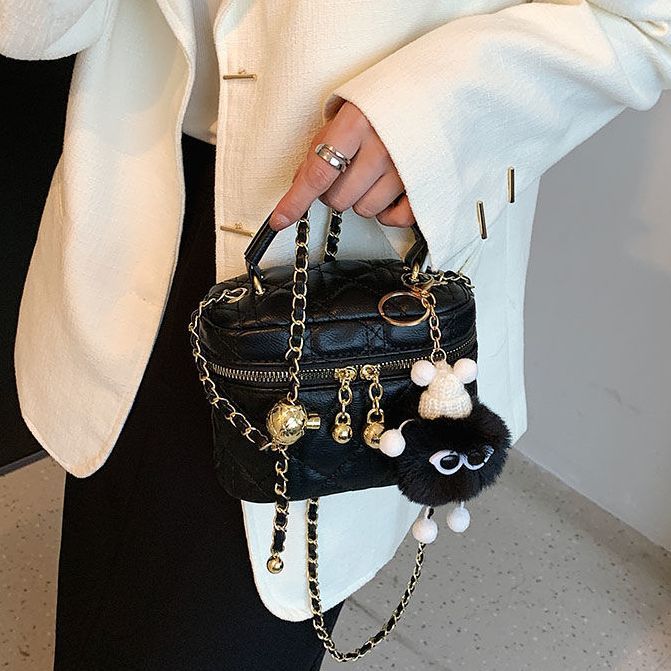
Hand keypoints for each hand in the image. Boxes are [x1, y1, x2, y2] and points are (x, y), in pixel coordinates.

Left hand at [269, 101, 415, 230]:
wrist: (439, 86)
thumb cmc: (389, 99)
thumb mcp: (349, 109)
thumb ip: (322, 144)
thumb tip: (299, 182)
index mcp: (358, 122)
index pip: (318, 173)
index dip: (295, 201)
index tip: (280, 219)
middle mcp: (383, 147)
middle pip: (338, 199)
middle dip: (334, 191)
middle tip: (346, 170)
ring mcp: (406, 169)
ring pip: (364, 210)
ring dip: (361, 199)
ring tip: (372, 174)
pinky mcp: (426, 185)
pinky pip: (395, 219)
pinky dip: (387, 212)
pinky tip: (387, 193)